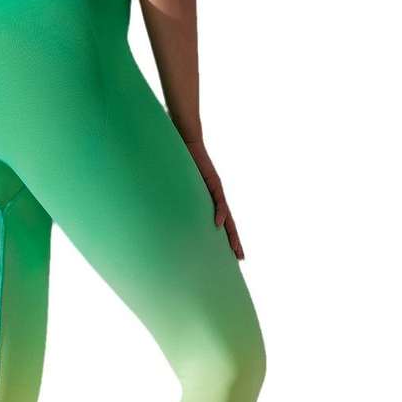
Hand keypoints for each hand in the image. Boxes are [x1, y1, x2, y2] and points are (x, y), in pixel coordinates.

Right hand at [185, 137, 243, 258]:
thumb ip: (175, 202)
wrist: (186, 142)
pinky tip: (219, 224)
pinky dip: (219, 212)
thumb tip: (160, 217)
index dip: (226, 238)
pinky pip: (217, 200)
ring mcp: (215, 190)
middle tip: (240, 259)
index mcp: (208, 202)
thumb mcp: (177, 189)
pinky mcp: (212, 181)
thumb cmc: (179, 164)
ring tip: (235, 249)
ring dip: (231, 234)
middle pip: (229, 224)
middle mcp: (215, 198)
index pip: (221, 223)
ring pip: (227, 216)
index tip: (230, 255)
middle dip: (234, 242)